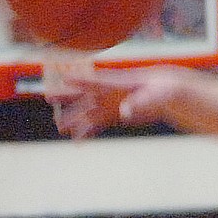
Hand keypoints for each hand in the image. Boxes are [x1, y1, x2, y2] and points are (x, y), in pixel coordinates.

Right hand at [44, 63, 187, 138]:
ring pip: (89, 113)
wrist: (167, 91)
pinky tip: (79, 140)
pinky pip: (98, 124)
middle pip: (86, 95)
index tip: (64, 78)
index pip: (96, 80)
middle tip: (50, 98)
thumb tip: (124, 113)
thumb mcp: (158, 94)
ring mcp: (111, 104)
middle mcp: (111, 93)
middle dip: (69, 98)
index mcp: (119, 82)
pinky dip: (89, 131)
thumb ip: (141, 102)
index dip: (81, 79)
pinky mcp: (116, 115)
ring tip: (62, 129)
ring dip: (76, 120)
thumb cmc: (164, 87)